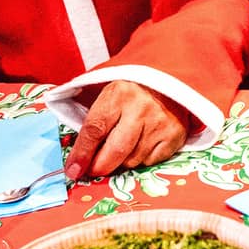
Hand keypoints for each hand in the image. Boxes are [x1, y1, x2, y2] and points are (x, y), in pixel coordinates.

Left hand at [66, 82, 188, 180]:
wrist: (172, 79)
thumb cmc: (134, 91)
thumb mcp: (110, 95)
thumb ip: (93, 120)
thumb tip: (76, 156)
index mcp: (119, 94)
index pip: (94, 129)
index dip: (81, 153)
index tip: (73, 170)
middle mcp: (141, 109)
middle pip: (115, 151)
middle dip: (100, 166)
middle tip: (93, 170)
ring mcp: (160, 123)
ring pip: (132, 160)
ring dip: (122, 161)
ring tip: (123, 147)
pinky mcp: (175, 135)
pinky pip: (151, 162)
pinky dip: (142, 159)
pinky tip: (143, 144)